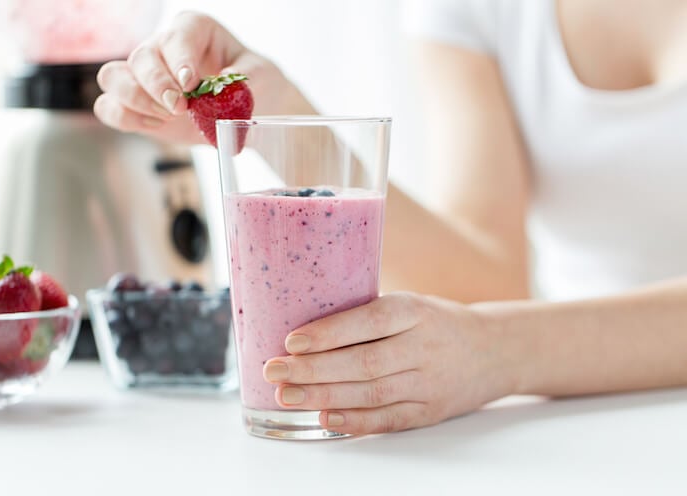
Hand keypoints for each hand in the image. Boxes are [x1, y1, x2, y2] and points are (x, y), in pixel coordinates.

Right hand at [93, 12, 306, 142]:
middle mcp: (163, 47)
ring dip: (135, 100)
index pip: (176, 36)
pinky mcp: (137, 105)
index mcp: (194, 29)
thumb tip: (214, 90)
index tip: (191, 84)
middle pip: (140, 57)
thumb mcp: (261, 77)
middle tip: (180, 107)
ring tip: (167, 117)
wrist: (252, 109)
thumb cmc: (256, 84)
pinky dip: (125, 118)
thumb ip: (242, 80)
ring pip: (113, 77)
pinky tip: (156, 125)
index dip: (179, 59)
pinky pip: (109, 107)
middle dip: (157, 85)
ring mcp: (145, 76)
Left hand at [263, 292, 516, 434]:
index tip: (291, 342)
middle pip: (363, 362)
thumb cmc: (437, 323)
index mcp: (415, 311)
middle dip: (313, 369)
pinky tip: (326, 419)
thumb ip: (368, 316)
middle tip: (274, 372)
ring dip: (324, 397)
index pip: (368, 321)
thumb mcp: (410, 304)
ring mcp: (429, 382)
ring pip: (371, 393)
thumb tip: (306, 330)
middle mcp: (423, 346)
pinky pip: (389, 420)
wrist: (494, 350)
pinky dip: (356, 421)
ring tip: (287, 396)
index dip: (328, 333)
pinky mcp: (431, 411)